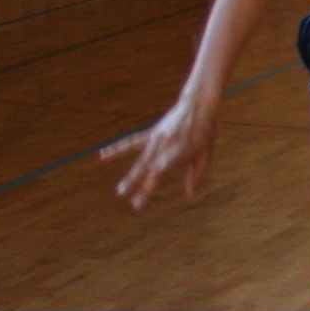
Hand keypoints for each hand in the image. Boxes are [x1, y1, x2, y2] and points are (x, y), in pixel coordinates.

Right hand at [100, 98, 218, 208]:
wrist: (196, 105)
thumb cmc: (205, 131)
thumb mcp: (206, 153)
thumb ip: (196, 174)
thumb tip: (189, 194)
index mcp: (181, 149)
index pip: (168, 164)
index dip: (160, 170)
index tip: (153, 175)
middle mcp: (166, 145)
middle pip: (151, 168)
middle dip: (143, 187)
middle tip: (135, 205)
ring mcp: (156, 139)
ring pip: (140, 161)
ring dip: (130, 178)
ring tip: (119, 192)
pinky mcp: (151, 134)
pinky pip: (131, 142)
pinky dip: (117, 148)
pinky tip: (103, 155)